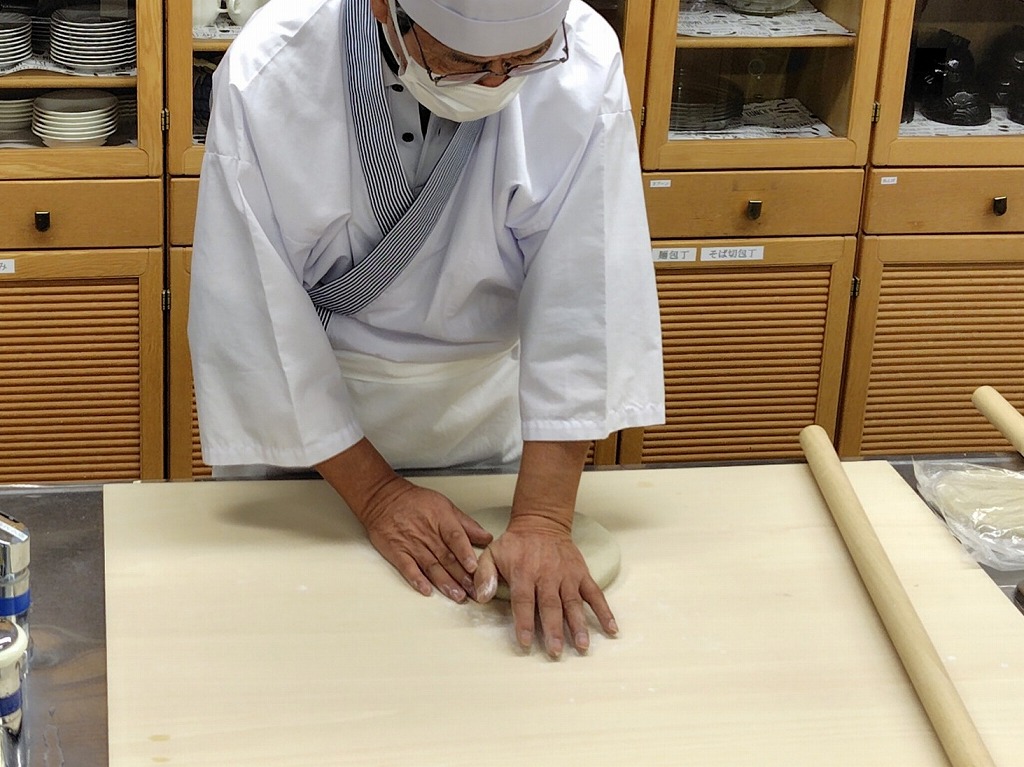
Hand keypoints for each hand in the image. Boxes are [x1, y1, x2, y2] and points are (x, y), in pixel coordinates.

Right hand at [360, 477, 492, 601]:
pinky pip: (407, 567)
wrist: (383, 498)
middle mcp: (427, 533)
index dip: (465, 553)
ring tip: (457, 595)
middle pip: (446, 557)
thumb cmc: (415, 502)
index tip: (474, 567)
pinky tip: (426, 590)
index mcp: (441, 519)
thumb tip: (487, 538)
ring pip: (431, 565)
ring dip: (445, 582)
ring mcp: (411, 543)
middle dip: (462, 576)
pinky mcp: (396, 551)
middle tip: (474, 591)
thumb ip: (466, 524)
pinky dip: (417, 579)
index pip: (455, 538)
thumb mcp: (444, 505)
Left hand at [474, 514, 617, 657]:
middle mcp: (547, 575)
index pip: (524, 600)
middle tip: (555, 651)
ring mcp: (567, 575)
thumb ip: (484, 575)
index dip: (524, 621)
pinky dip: (604, 611)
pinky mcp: (581, 574)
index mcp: (524, 572)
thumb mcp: (492, 553)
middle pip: (551, 605)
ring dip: (578, 625)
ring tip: (582, 646)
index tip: (525, 642)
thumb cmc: (515, 544)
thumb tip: (481, 597)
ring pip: (574, 602)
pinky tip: (611, 628)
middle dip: (553, 629)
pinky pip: (595, 594)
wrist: (542, 523)